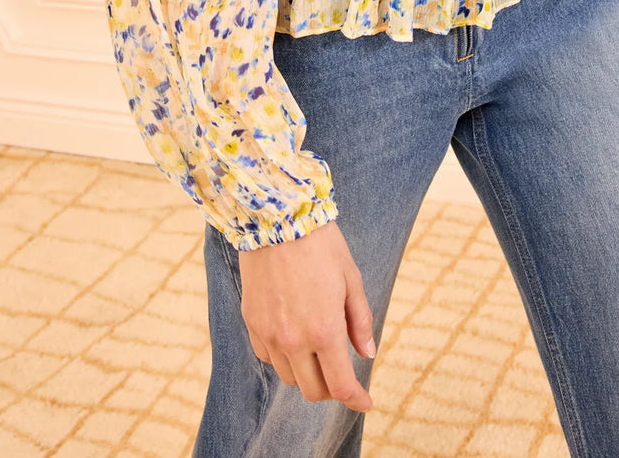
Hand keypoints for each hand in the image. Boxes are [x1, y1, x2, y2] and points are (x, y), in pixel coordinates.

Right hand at [239, 219, 375, 410]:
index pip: (340, 386)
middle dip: (332, 388)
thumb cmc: (321, 244)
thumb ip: (360, 320)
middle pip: (313, 390)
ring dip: (307, 373)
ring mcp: (269, 334)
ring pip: (289, 377)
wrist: (276, 217)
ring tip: (317, 349)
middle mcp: (294, 340)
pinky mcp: (251, 323)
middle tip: (342, 371)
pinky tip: (293, 337)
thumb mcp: (350, 278)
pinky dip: (283, 357)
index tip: (366, 401)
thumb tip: (367, 353)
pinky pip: (268, 357)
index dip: (356, 399)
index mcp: (324, 330)